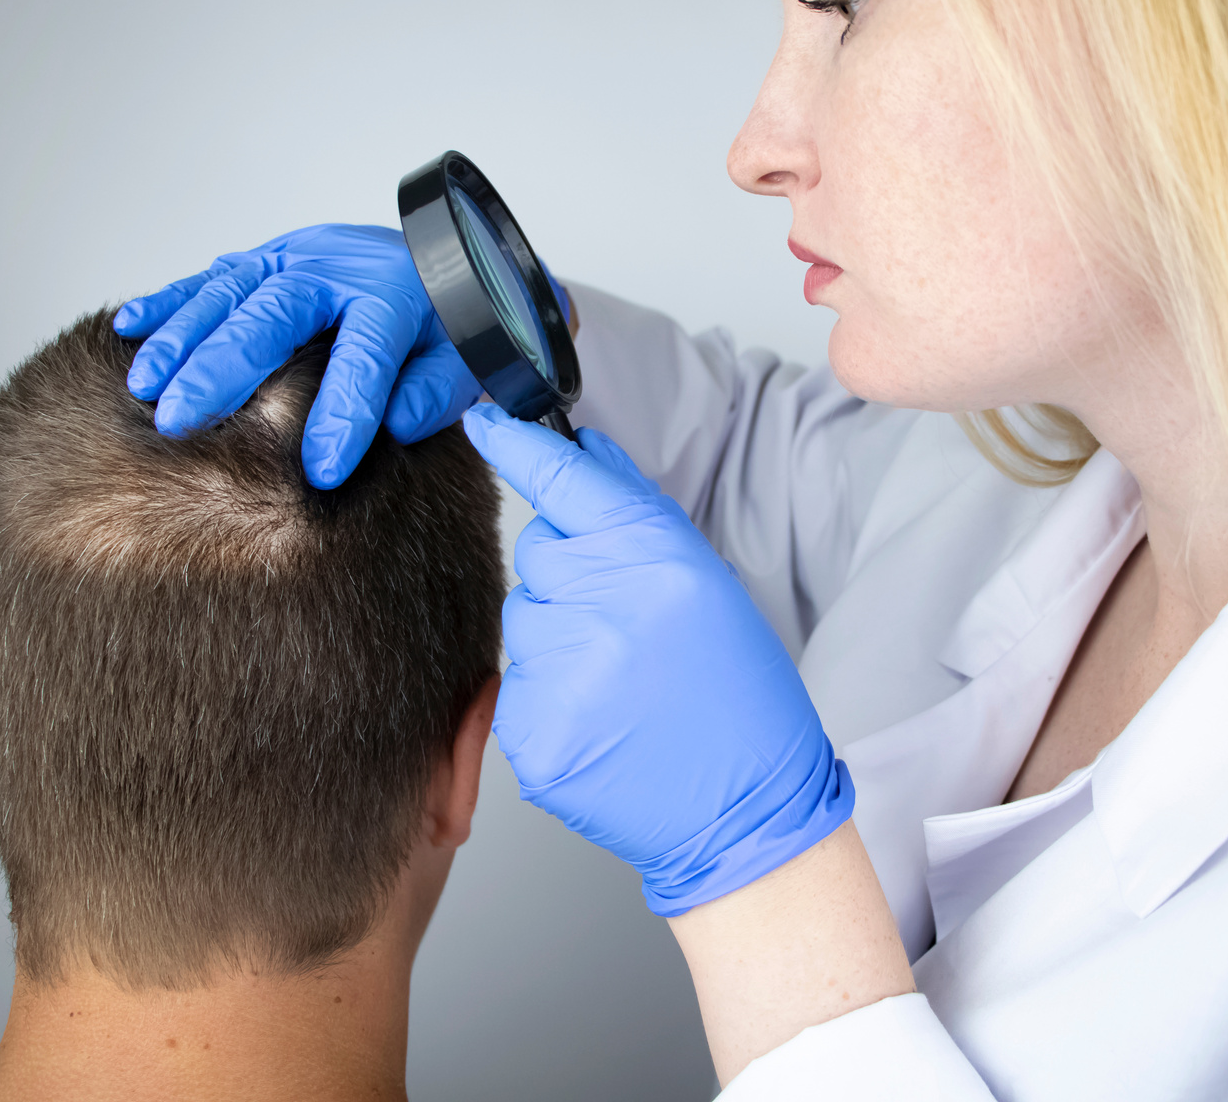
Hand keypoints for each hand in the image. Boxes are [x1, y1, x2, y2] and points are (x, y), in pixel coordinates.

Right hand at [114, 224, 478, 487]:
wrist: (446, 265)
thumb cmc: (450, 326)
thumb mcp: (466, 361)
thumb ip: (435, 393)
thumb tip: (392, 424)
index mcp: (395, 294)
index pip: (365, 357)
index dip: (342, 413)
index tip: (320, 471)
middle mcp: (336, 267)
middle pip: (273, 316)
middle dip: (224, 370)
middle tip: (182, 423)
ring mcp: (294, 257)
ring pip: (230, 293)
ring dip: (182, 339)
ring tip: (146, 389)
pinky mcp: (266, 259)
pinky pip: (211, 277)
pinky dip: (168, 301)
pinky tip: (129, 328)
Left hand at [462, 403, 852, 915]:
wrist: (746, 806)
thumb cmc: (736, 694)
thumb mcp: (709, 583)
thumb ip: (639, 512)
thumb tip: (583, 451)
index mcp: (653, 559)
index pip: (561, 480)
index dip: (514, 446)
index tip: (481, 422)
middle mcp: (601, 606)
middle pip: (536, 554)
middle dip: (567, 576)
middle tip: (626, 624)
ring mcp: (561, 674)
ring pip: (521, 622)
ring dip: (557, 640)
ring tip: (620, 681)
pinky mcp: (532, 734)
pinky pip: (514, 686)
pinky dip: (549, 697)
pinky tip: (600, 719)